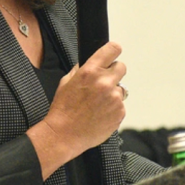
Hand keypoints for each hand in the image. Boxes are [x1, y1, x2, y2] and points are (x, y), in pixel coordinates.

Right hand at [27, 41, 127, 178]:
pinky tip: (100, 114)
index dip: (113, 51)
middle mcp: (105, 82)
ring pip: (121, 88)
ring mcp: (114, 98)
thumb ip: (81, 70)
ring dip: (112, 93)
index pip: (112, 50)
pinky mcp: (120, 112)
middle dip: (113, 73)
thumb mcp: (66, 82)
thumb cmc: (63, 110)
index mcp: (90, 71)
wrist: (65, 135)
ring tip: (97, 104)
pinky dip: (113, 108)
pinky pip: (120, 105)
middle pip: (121, 67)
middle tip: (103, 83)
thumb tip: (89, 63)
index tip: (113, 54)